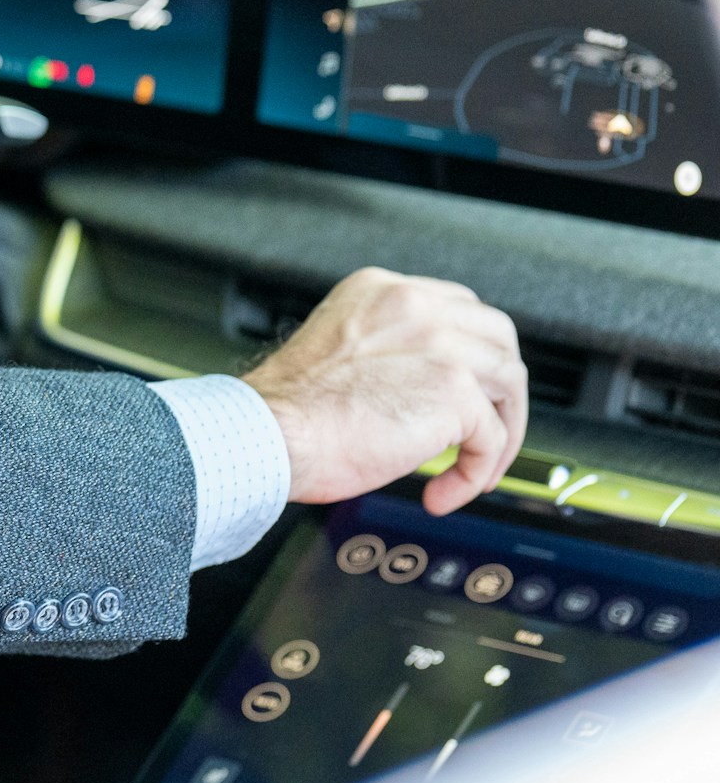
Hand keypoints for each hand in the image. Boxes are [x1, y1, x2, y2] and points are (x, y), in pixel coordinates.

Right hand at [242, 267, 527, 516]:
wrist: (272, 432)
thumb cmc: (290, 410)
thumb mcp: (339, 350)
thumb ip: (386, 350)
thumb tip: (425, 387)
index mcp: (381, 291)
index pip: (456, 308)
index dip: (471, 354)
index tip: (468, 390)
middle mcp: (414, 305)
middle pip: (497, 337)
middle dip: (500, 389)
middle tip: (483, 430)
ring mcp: (439, 344)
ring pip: (509, 384)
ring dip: (499, 435)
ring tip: (470, 470)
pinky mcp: (454, 389)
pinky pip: (492, 437)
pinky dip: (477, 471)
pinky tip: (443, 491)